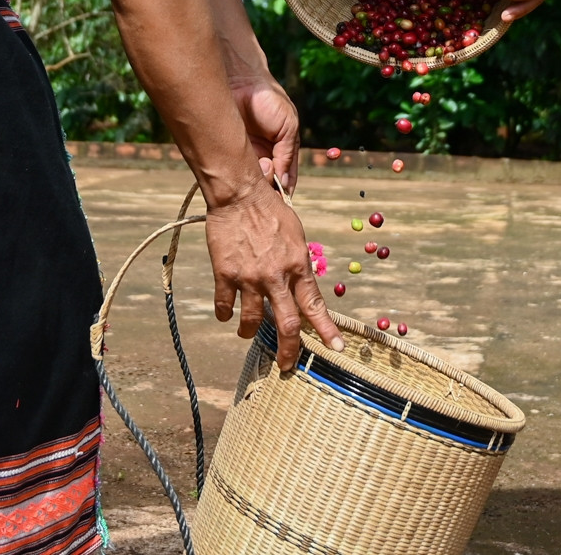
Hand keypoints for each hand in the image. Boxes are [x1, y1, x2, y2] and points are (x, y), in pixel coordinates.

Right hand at [205, 179, 341, 370]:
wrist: (240, 195)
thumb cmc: (271, 210)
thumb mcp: (296, 235)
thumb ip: (298, 263)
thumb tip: (300, 284)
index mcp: (298, 265)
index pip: (315, 305)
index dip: (326, 330)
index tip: (336, 348)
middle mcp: (276, 276)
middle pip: (287, 324)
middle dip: (289, 350)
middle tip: (287, 366)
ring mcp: (250, 278)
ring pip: (253, 321)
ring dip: (250, 332)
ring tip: (246, 334)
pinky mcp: (225, 275)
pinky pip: (225, 306)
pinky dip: (225, 314)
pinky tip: (226, 316)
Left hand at [232, 74, 299, 192]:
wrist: (240, 81)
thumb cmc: (269, 100)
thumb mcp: (289, 126)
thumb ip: (288, 153)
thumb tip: (285, 183)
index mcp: (280, 151)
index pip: (284, 178)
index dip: (283, 191)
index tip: (281, 203)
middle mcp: (262, 156)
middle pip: (267, 183)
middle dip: (269, 190)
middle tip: (268, 190)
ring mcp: (245, 155)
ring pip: (252, 181)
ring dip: (256, 183)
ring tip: (258, 173)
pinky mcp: (228, 153)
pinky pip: (234, 172)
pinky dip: (239, 178)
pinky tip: (243, 176)